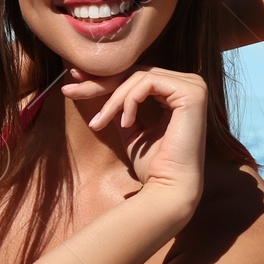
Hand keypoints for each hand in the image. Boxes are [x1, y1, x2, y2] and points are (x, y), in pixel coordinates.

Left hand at [66, 66, 206, 211]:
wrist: (168, 190)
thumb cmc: (152, 165)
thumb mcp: (130, 128)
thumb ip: (120, 105)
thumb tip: (93, 84)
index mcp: (178, 92)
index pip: (137, 76)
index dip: (105, 78)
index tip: (74, 81)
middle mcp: (189, 84)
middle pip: (136, 73)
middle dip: (100, 83)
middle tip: (69, 91)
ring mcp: (194, 86)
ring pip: (138, 77)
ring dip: (113, 100)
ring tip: (100, 122)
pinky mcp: (192, 92)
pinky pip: (147, 83)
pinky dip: (128, 101)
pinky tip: (125, 123)